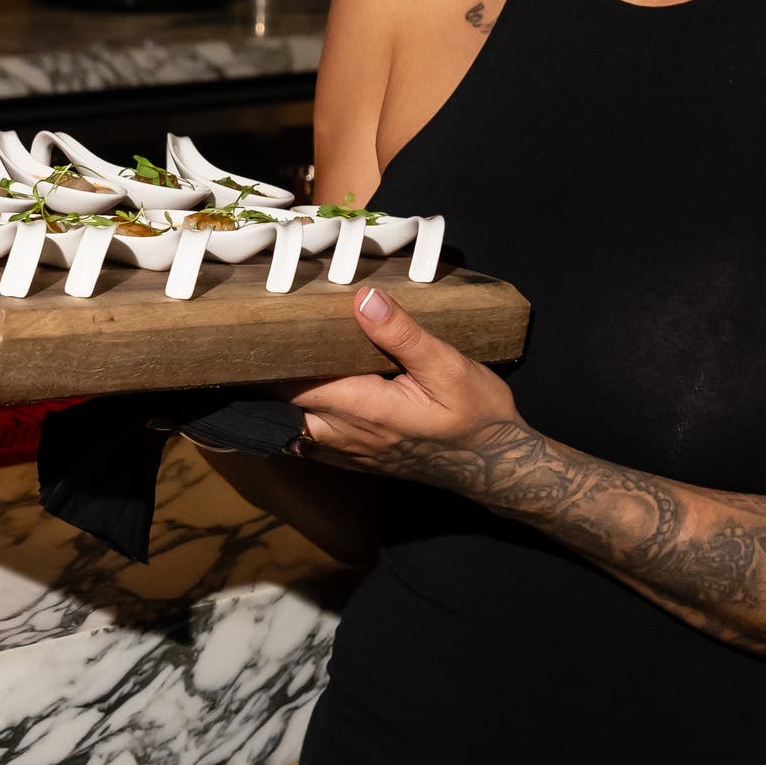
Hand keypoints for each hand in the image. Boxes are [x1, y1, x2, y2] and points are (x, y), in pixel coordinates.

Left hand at [289, 285, 522, 486]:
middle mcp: (346, 435)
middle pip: (286, 401)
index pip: (293, 384)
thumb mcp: (449, 367)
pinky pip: (311, 436)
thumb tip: (363, 299)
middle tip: (278, 330)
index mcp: (364, 409)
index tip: (268, 324)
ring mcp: (348, 452)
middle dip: (276, 369)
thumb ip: (403, 335)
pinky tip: (316, 386)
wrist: (496, 465)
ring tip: (293, 352)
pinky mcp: (356, 458)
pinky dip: (304, 411)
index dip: (274, 356)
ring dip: (289, 390)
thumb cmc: (477, 417)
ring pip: (295, 420)